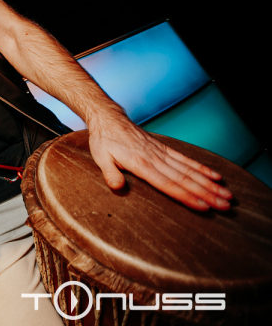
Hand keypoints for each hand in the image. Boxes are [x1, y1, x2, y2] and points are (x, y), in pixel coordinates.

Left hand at [87, 119, 232, 210]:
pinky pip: (185, 159)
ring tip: (227, 195)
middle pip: (185, 179)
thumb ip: (110, 173)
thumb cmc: (104, 140)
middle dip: (207, 193)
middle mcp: (156, 158)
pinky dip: (202, 168)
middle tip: (225, 205)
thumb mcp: (100, 157)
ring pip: (190, 170)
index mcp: (141, 164)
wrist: (109, 119)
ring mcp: (162, 153)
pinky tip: (215, 177)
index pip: (167, 184)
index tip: (204, 206)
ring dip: (209, 184)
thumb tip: (116, 187)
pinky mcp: (164, 149)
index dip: (186, 196)